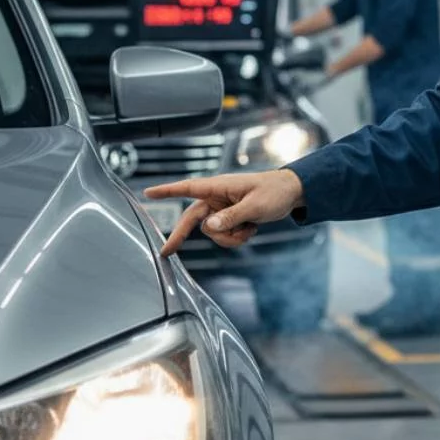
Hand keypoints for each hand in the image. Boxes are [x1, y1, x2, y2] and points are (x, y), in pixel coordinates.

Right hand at [144, 169, 304, 256]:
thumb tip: (209, 226)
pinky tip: (251, 229)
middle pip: (194, 219)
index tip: (147, 192)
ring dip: (230, 237)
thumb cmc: (274, 192)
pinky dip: (237, 238)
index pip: (188, 188)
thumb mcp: (255, 206)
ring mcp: (224, 209)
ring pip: (212, 232)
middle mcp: (217, 198)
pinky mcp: (231, 218)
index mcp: (220, 187)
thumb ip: (232, 217)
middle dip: (183, 235)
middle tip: (166, 252)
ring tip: (249, 229)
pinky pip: (225, 235)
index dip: (167, 191)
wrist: (292, 193)